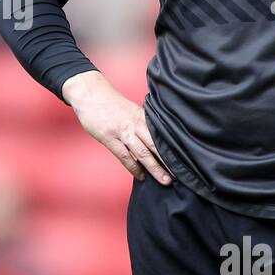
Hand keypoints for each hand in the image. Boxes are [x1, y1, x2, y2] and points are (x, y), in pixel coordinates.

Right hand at [61, 70, 171, 185]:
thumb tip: (155, 137)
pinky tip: (140, 176)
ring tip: (165, 180)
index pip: (161, 135)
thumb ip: (142, 122)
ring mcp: (122, 131)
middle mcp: (135, 124)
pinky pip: (124, 156)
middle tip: (181, 175)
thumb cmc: (110, 103)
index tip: (185, 160)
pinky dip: (133, 167)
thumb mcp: (130, 109)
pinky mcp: (109, 138)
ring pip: (142, 152)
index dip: (174, 148)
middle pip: (155, 145)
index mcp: (142, 117)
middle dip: (168, 161)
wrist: (90, 93)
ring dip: (154, 167)